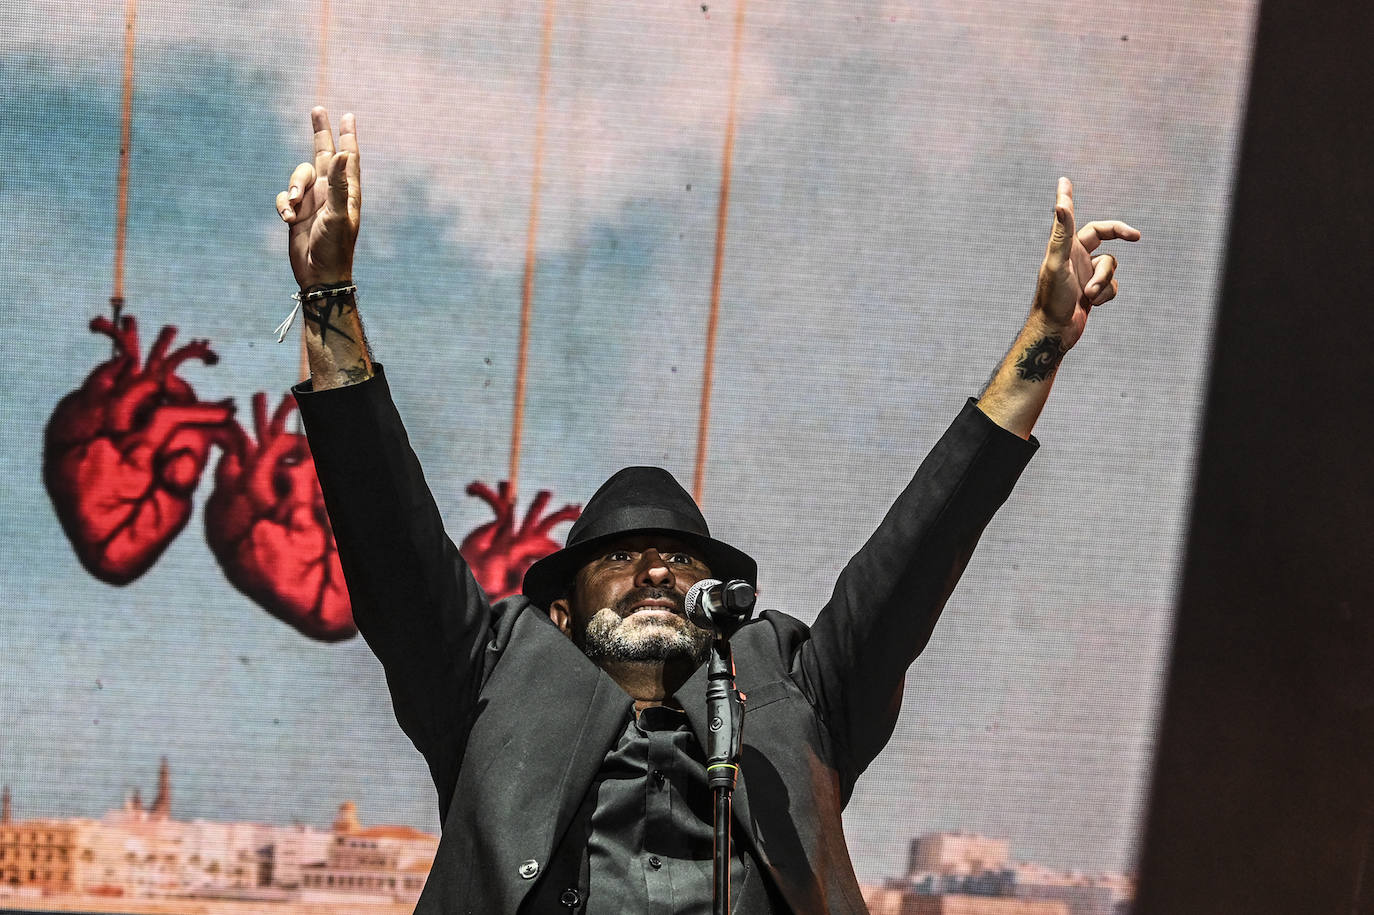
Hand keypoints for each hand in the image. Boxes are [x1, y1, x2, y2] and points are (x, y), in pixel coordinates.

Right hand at [275, 107, 360, 288]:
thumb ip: (340, 184)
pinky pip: (284, 198)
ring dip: (292, 186)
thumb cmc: (335, 247)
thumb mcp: (338, 214)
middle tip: (317, 109)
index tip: (348, 115)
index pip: (348, 157)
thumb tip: (344, 153)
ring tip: (294, 207)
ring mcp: (313, 201)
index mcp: (347, 191)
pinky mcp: (297, 213)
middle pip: (323, 154)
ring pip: (298, 176)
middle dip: (320, 132)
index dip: (348, 136)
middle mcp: (331, 192)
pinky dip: (283, 205)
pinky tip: (289, 220)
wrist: (319, 275)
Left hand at [1033, 177, 1139, 348]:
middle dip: (1119, 236)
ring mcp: (1085, 274)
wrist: (1055, 332)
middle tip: (1137, 237)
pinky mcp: (1093, 291)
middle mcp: (1075, 257)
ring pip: (1111, 267)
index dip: (1070, 198)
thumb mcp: (1057, 263)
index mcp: (1064, 247)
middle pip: (1105, 237)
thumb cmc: (1052, 298)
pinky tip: (1091, 305)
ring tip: (1088, 295)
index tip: (1066, 181)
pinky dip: (1106, 295)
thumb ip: (1061, 233)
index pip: (1071, 216)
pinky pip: (1112, 286)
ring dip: (1104, 282)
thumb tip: (1060, 203)